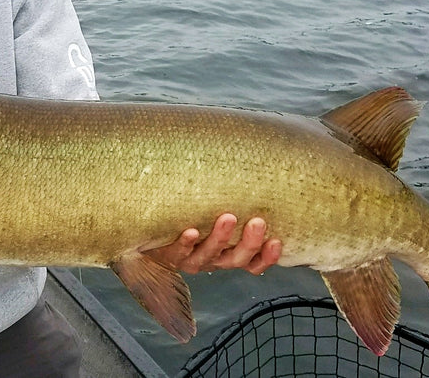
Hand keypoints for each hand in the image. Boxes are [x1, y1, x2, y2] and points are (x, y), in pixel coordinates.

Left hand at [144, 214, 280, 274]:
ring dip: (220, 238)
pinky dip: (186, 242)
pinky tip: (190, 231)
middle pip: (235, 259)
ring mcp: (191, 258)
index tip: (277, 241)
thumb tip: (251, 165)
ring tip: (228, 218)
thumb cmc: (193, 219)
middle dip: (249, 243)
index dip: (268, 257)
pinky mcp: (169, 254)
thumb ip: (234, 201)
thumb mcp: (215, 215)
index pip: (254, 262)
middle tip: (258, 222)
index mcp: (228, 255)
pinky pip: (178, 251)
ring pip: (209, 255)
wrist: (151, 235)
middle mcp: (213, 260)